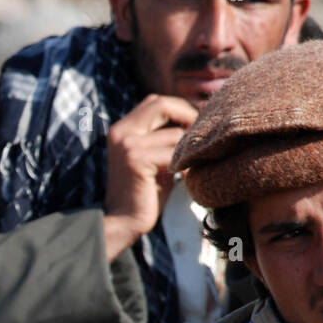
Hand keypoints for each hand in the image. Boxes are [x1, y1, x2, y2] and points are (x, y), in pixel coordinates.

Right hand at [103, 93, 196, 259]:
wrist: (123, 221)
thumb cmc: (144, 192)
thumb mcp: (153, 157)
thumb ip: (164, 138)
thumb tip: (195, 118)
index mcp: (122, 128)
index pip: (155, 101)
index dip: (179, 109)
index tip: (195, 126)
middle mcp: (122, 131)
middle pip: (162, 104)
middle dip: (186, 115)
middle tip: (201, 137)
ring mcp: (127, 144)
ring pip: (175, 133)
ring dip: (188, 150)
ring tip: (192, 165)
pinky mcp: (136, 160)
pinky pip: (173, 153)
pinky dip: (185, 165)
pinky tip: (185, 178)